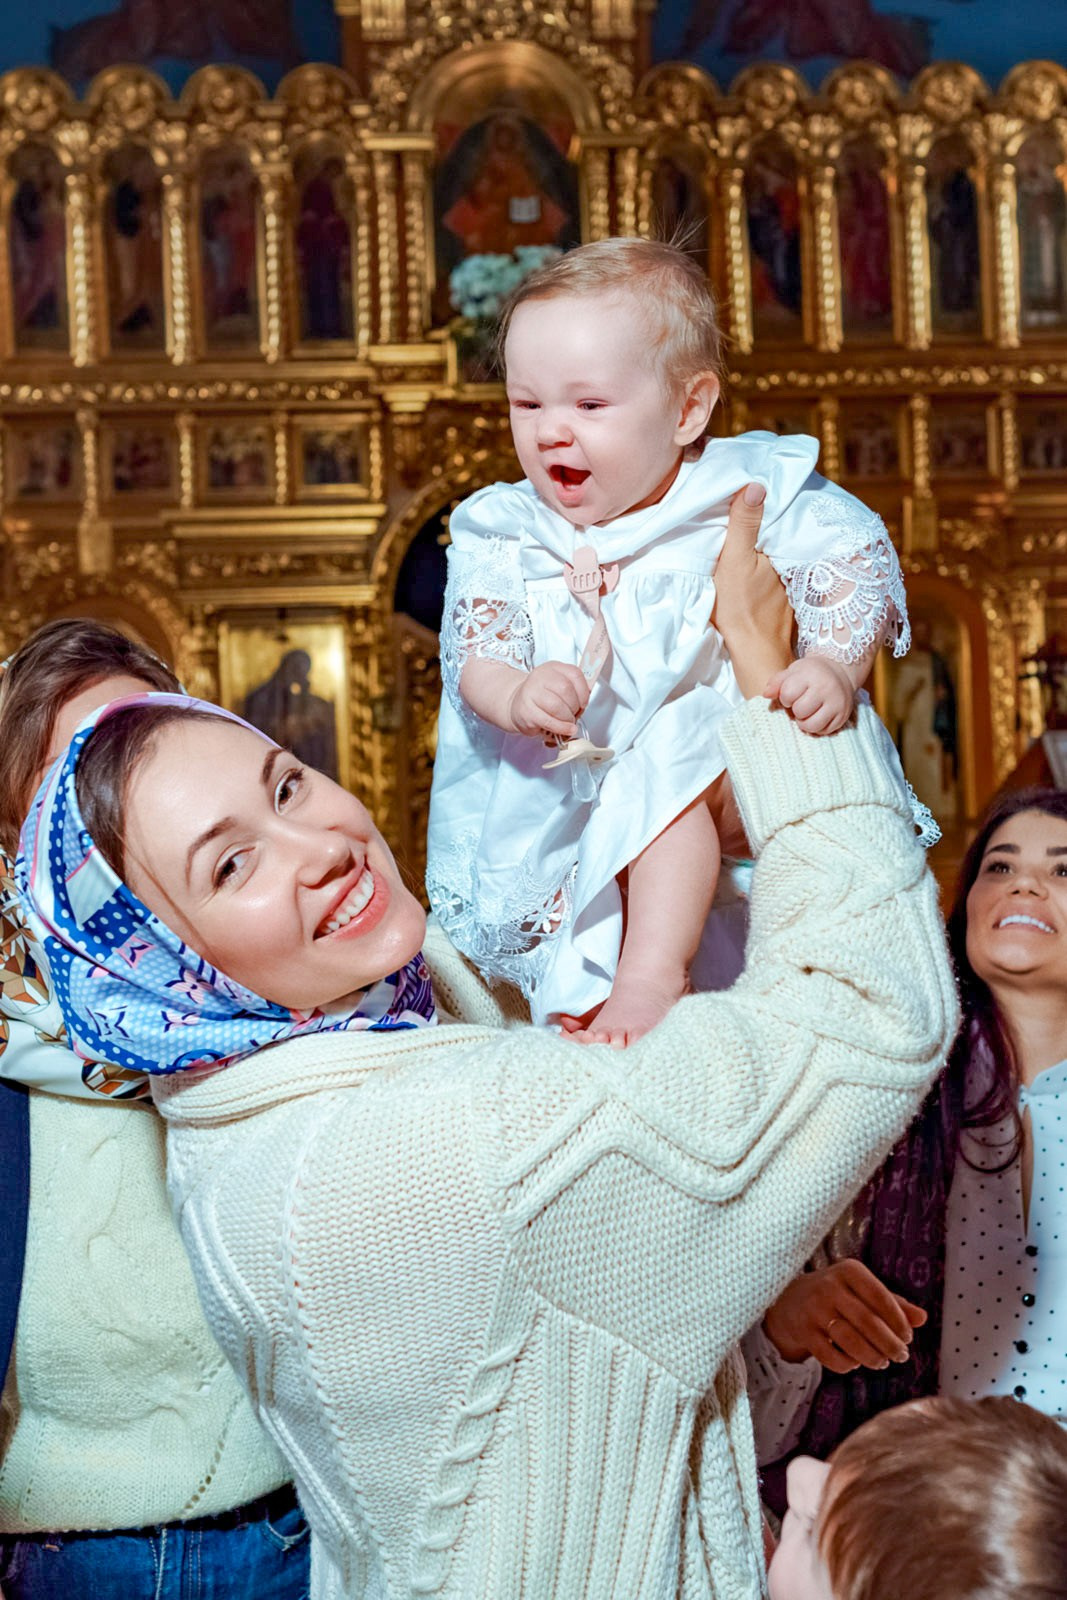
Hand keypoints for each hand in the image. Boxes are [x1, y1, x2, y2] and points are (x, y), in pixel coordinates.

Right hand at [507, 661, 589, 738]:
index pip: (575, 674)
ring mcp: (531, 693)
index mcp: (553, 668)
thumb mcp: (558, 686)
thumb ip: (574, 690)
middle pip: (566, 690)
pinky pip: (549, 721)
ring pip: (557, 706)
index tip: (584, 702)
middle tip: (574, 714)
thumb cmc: (541, 698)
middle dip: (575, 706)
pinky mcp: (527, 711)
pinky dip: (562, 728)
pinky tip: (566, 729)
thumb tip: (586, 701)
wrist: (516, 705)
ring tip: (568, 722)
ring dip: (568, 718)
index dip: (584, 692)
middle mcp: (540, 677)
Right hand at [711, 483, 793, 698]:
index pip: (779, 513)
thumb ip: (744, 524)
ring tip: (756, 521)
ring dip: (772, 538)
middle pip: (781, 530)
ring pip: (781, 549)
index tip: (757, 480)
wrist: (754, 652)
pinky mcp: (786, 595)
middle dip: (772, 515)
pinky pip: (780, 567)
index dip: (768, 499)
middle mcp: (794, 560)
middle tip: (754, 496)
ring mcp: (792, 579)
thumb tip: (756, 485)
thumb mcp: (735, 561)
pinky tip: (761, 557)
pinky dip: (772, 559)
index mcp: (781, 547)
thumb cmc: (742, 607)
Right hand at [763, 1260, 925, 1374]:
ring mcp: (813, 1309)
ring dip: (871, 1357)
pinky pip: (829, 1356)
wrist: (791, 1300)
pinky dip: (846, 1364)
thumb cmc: (838, 1295)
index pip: (881, 1296)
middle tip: (901, 1356)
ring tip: (881, 1362)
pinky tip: (854, 1363)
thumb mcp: (863, 1290)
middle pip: (867, 1321)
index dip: (898, 1321)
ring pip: (850, 1340)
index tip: (908, 1337)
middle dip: (889, 1344)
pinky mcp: (803, 1331)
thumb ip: (893, 1303)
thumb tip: (923, 1318)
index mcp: (849, 1271)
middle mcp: (829, 1286)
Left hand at [766, 656, 854, 735]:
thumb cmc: (811, 673)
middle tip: (801, 702)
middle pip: (800, 711)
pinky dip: (817, 726)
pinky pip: (823, 731)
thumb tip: (765, 695)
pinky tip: (818, 715)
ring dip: (804, 722)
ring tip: (808, 712)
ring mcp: (837, 703)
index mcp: (811, 674)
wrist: (840, 672)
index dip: (786, 697)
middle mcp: (826, 688)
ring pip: (811, 726)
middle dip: (796, 709)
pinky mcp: (842, 716)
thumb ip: (777, 682)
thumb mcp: (793, 671)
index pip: (788, 694)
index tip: (792, 693)